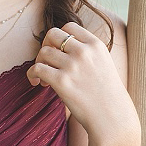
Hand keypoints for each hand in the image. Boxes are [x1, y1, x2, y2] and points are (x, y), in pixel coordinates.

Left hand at [27, 23, 138, 143]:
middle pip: (52, 34)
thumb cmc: (108, 96)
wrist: (113, 119)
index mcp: (96, 45)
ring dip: (39, 62)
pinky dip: (32, 74)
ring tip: (45, 78)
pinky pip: (37, 68)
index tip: (58, 50)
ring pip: (43, 52)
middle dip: (45, 44)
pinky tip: (38, 83)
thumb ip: (88, 53)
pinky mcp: (61, 82)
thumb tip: (62, 48)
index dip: (59, 37)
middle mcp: (84, 52)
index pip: (69, 27)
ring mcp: (72, 66)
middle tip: (47, 60)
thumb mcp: (104, 64)